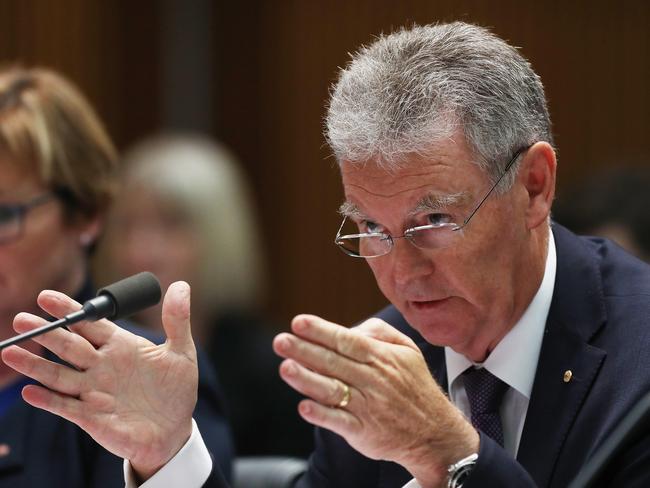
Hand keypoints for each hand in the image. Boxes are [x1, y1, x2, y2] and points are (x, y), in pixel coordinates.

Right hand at [1, 281, 196, 480]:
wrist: (173, 430)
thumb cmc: (176, 390)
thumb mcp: (181, 352)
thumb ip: (177, 320)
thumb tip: (181, 285)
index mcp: (120, 346)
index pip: (89, 324)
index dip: (69, 310)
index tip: (46, 297)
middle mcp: (101, 366)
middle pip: (69, 345)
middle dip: (45, 332)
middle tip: (21, 319)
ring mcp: (93, 391)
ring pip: (59, 374)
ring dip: (35, 364)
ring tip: (11, 351)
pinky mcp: (91, 416)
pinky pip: (65, 406)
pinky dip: (48, 399)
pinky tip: (30, 391)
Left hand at [273, 315, 478, 487]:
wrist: (435, 434)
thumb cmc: (415, 387)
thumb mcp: (408, 350)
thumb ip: (379, 332)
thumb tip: (350, 328)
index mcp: (381, 357)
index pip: (346, 340)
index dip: (321, 331)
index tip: (298, 322)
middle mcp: (373, 380)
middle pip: (334, 362)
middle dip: (304, 350)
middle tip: (280, 341)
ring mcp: (368, 407)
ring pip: (333, 390)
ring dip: (307, 379)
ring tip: (285, 368)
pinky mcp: (364, 432)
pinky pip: (340, 422)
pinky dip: (322, 415)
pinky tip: (304, 407)